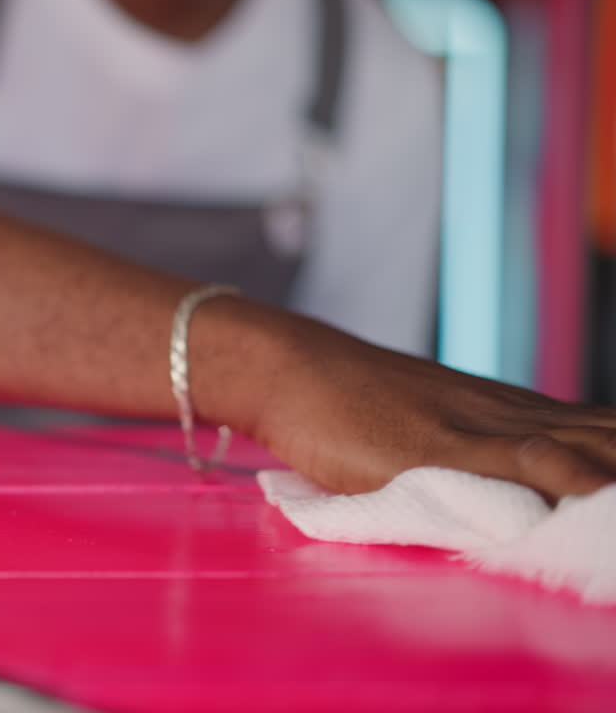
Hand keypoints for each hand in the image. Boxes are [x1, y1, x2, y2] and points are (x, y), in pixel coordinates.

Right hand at [252, 320, 615, 499]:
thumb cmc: (348, 407)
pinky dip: (578, 479)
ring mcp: (484, 429)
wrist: (293, 368)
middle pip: (615, 439)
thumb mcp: (426, 437)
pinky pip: (529, 463)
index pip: (609, 436)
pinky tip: (601, 497)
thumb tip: (511, 509)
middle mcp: (517, 417)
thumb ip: (476, 468)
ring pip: (591, 451)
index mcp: (517, 417)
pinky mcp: (444, 448)